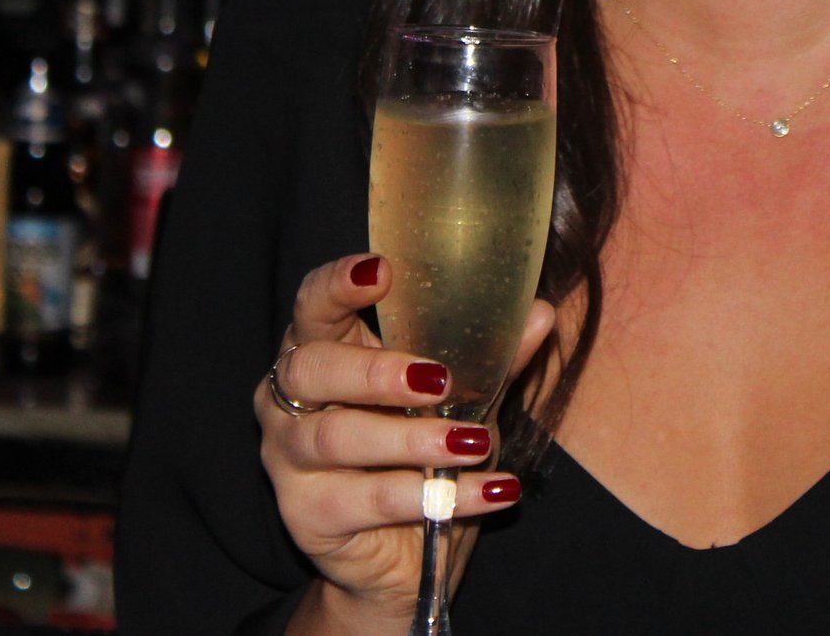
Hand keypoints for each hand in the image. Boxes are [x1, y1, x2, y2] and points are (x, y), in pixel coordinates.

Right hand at [253, 252, 555, 625]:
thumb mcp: (463, 403)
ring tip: (475, 444)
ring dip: (413, 439)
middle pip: (313, 368)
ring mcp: (288, 458)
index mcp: (322, 349)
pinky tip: (490, 490)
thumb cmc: (424, 458)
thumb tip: (541, 314)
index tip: (383, 271)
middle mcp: (290, 398)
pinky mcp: (305, 515)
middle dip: (376, 370)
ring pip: (338, 437)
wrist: (405, 558)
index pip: (314, 304)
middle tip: (439, 380)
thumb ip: (491, 360)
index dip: (338, 284)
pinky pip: (368, 499)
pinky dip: (436, 495)